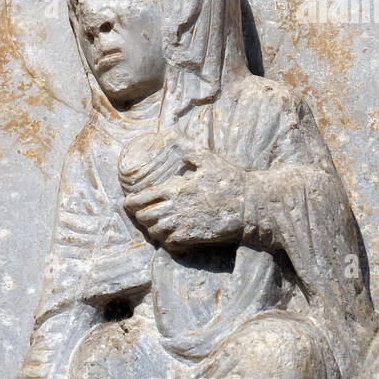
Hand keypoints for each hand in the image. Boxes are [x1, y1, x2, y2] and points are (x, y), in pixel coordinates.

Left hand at [123, 146, 248, 250]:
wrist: (250, 205)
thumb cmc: (230, 180)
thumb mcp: (208, 159)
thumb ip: (187, 149)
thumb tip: (171, 134)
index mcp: (174, 188)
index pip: (140, 199)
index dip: (130, 203)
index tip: (128, 204)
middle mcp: (175, 208)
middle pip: (144, 217)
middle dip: (140, 216)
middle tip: (144, 213)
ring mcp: (183, 224)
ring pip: (154, 232)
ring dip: (152, 229)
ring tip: (156, 224)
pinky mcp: (192, 237)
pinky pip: (169, 244)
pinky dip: (166, 241)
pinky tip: (170, 235)